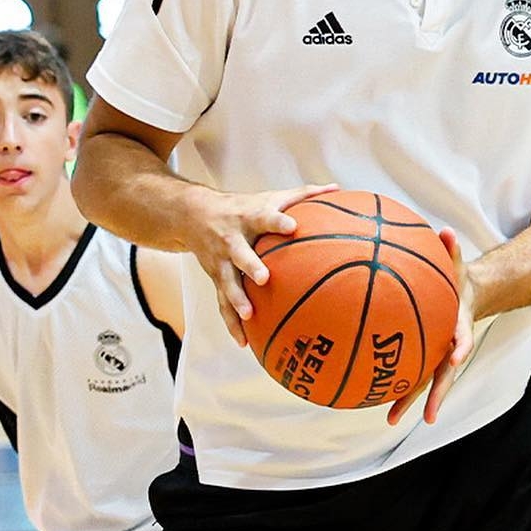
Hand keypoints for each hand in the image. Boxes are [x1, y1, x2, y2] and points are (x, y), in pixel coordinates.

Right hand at [184, 183, 338, 347]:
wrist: (193, 215)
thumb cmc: (243, 206)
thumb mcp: (268, 196)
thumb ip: (303, 194)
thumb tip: (337, 188)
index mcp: (249, 218)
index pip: (265, 217)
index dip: (277, 221)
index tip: (292, 226)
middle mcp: (233, 240)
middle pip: (241, 253)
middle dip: (251, 265)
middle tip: (264, 278)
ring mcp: (222, 261)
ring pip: (228, 282)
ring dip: (237, 300)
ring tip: (249, 316)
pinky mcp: (215, 278)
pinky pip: (222, 303)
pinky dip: (231, 323)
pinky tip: (243, 342)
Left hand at [388, 230, 475, 426]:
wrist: (466, 296)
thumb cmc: (456, 279)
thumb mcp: (457, 263)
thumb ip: (452, 248)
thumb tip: (445, 230)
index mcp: (460, 326)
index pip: (463, 337)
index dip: (461, 346)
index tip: (458, 356)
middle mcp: (450, 347)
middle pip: (444, 375)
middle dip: (435, 395)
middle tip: (426, 416)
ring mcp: (437, 356)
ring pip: (424, 382)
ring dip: (409, 401)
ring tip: (391, 419)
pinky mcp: (424, 357)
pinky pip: (409, 372)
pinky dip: (395, 385)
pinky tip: (373, 396)